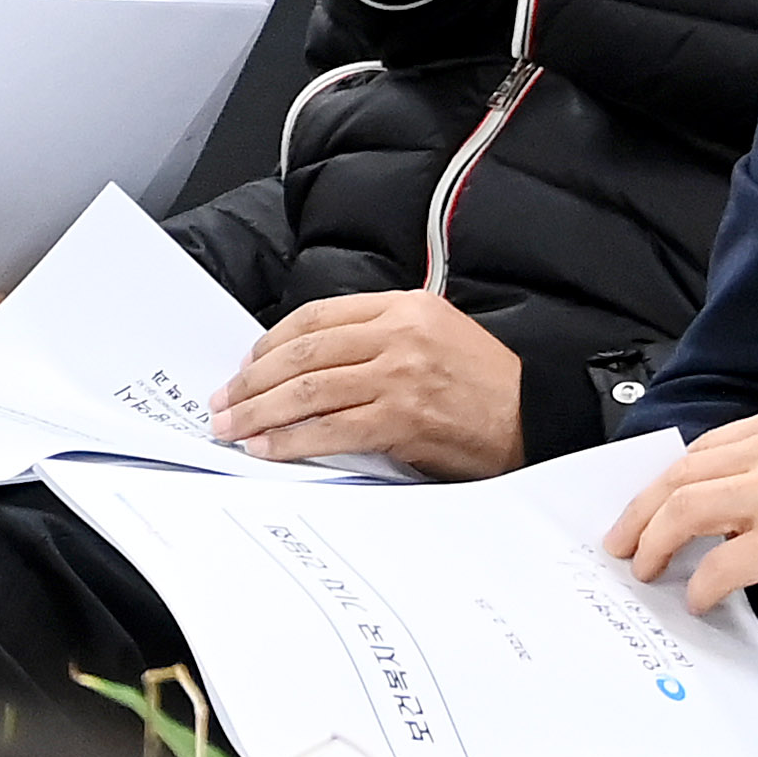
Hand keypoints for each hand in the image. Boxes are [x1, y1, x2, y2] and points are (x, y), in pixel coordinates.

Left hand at [213, 289, 522, 476]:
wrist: (534, 417)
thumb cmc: (483, 383)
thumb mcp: (435, 333)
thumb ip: (378, 335)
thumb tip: (309, 362)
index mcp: (403, 306)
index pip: (315, 317)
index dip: (270, 344)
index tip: (246, 366)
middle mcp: (398, 335)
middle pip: (302, 353)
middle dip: (252, 382)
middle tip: (223, 402)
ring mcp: (400, 376)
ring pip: (308, 391)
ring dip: (260, 413)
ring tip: (232, 428)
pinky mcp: (403, 419)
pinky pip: (331, 430)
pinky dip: (291, 441)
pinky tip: (268, 449)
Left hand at [600, 396, 757, 615]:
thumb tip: (739, 512)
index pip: (706, 448)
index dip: (669, 480)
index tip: (650, 505)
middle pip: (681, 475)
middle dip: (641, 511)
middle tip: (622, 541)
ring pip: (684, 512)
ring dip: (654, 544)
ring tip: (645, 569)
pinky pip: (718, 563)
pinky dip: (699, 583)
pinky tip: (697, 599)